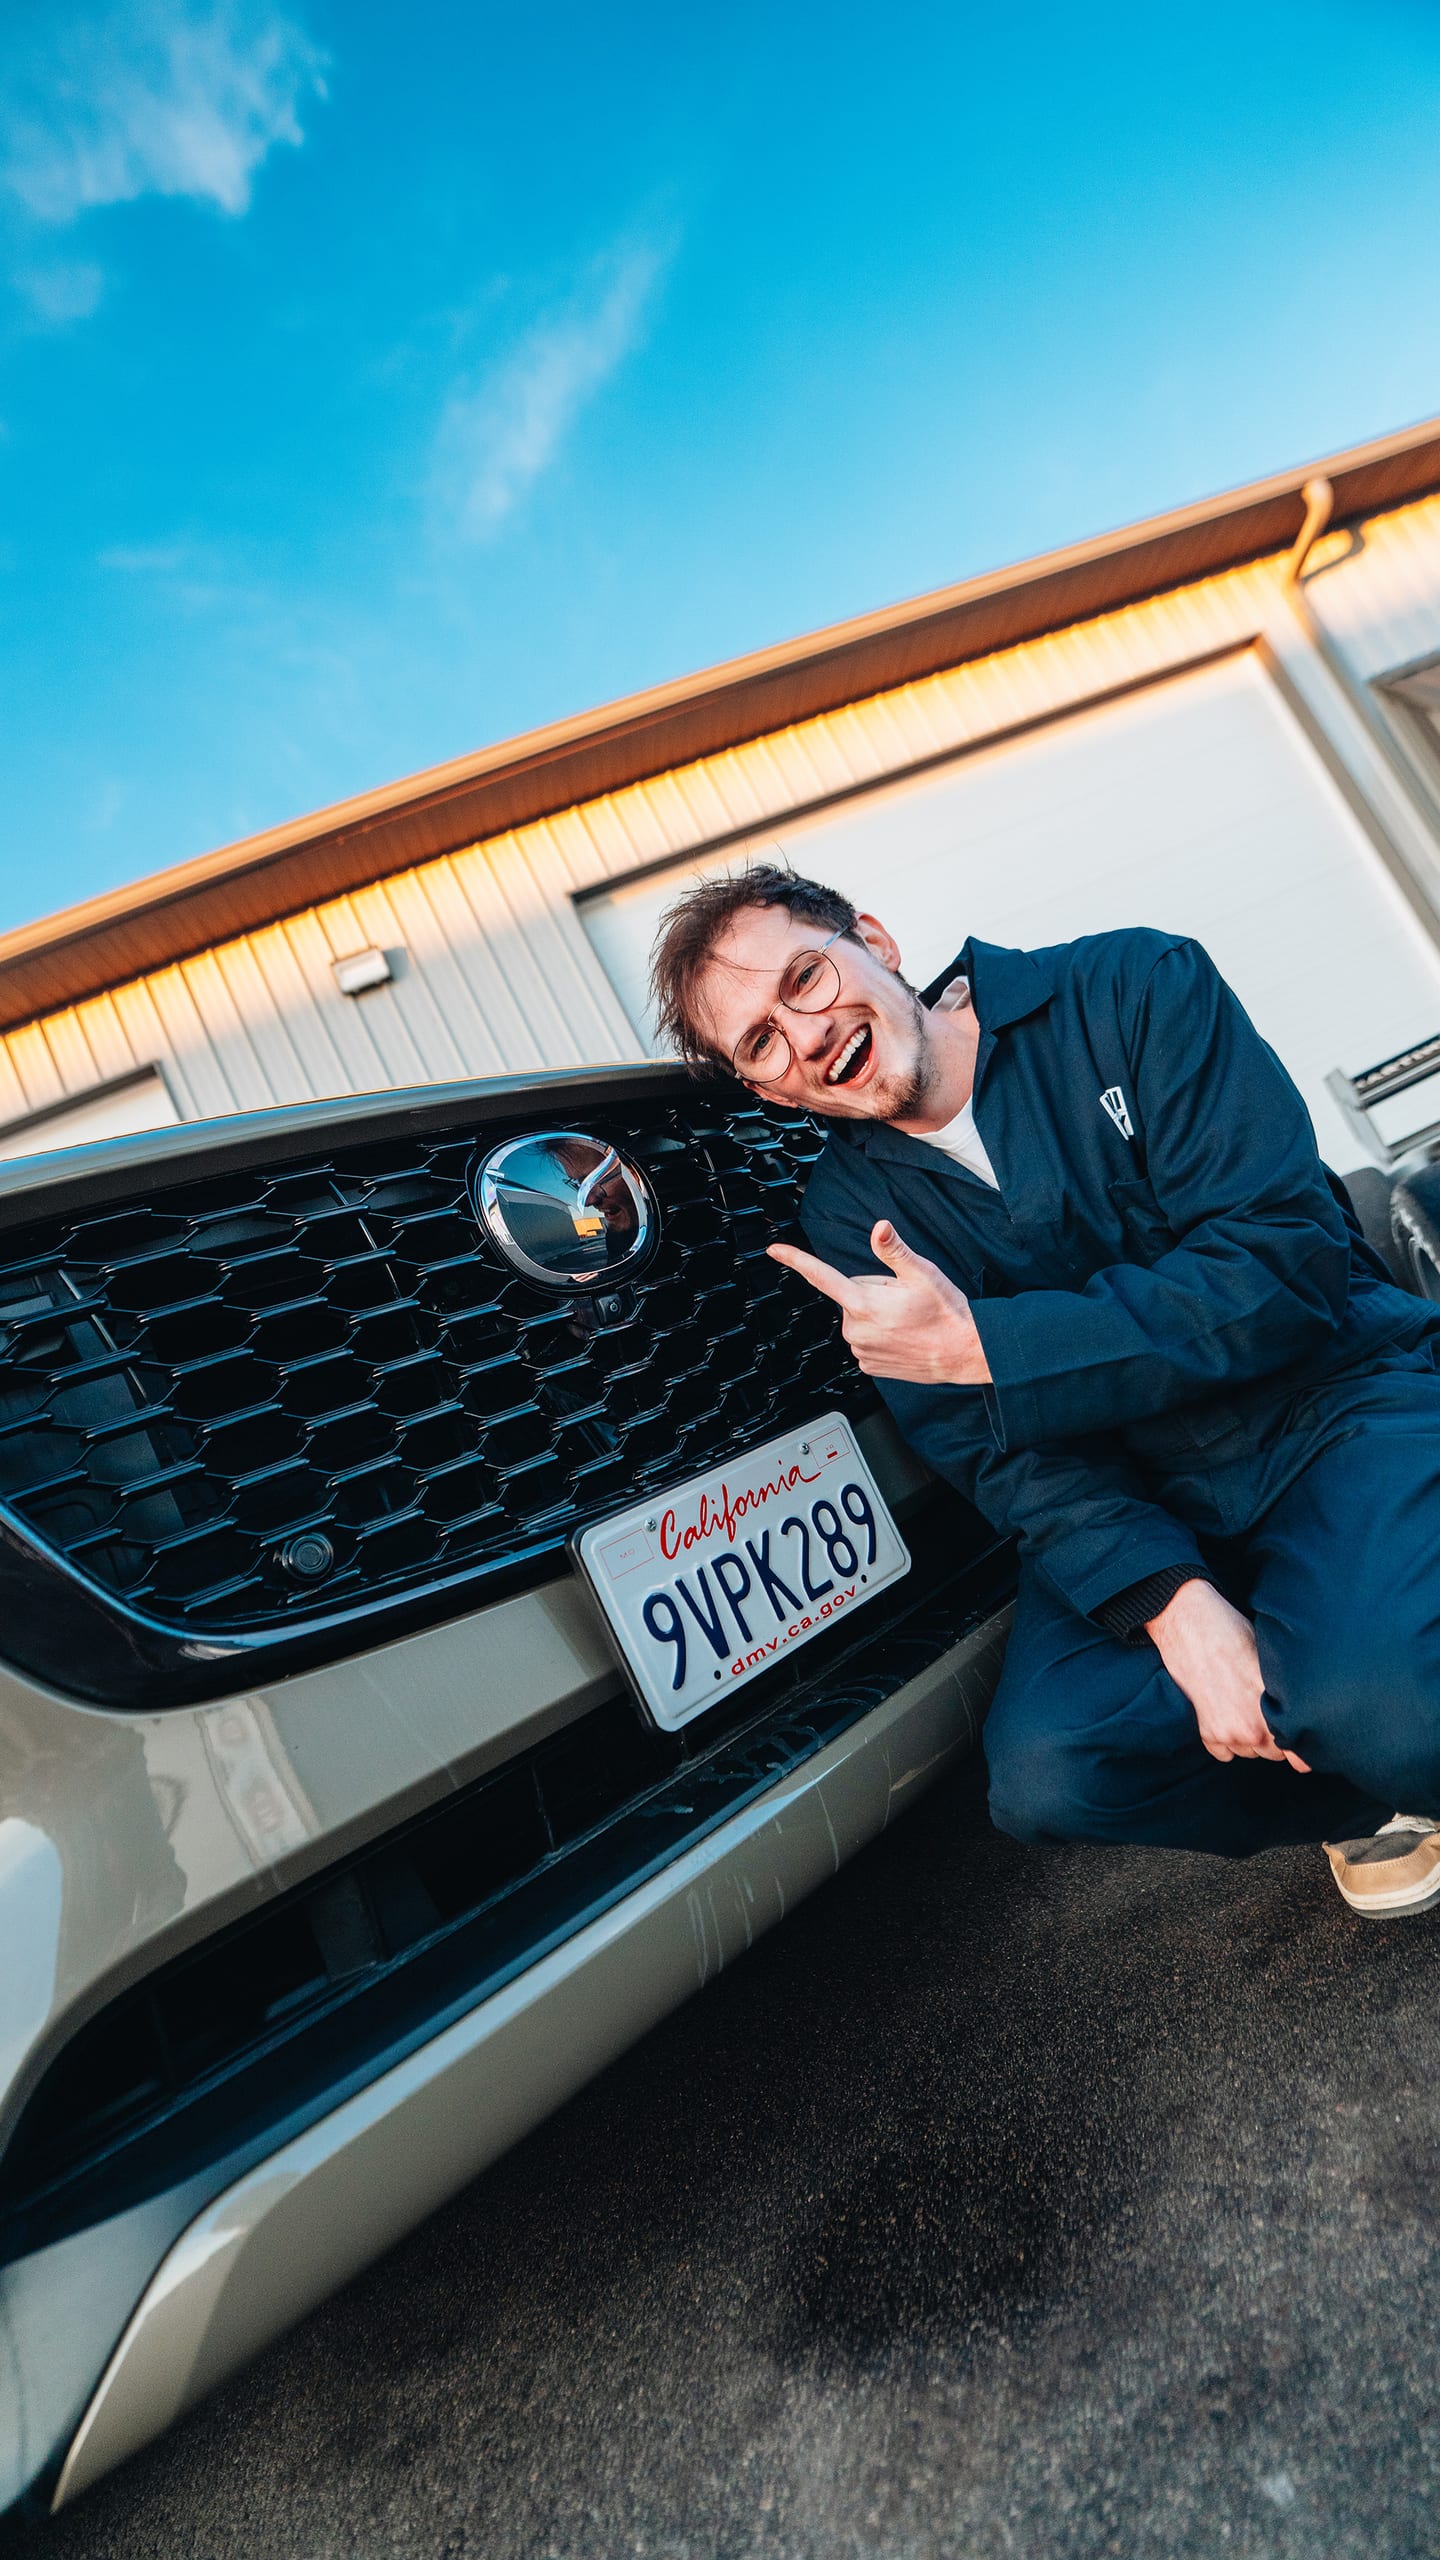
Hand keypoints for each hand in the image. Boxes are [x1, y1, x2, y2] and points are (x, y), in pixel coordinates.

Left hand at [766, 1221, 991, 1383]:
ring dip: (877, 1315)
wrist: (964, 1352)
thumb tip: (879, 1227)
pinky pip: (865, 1339)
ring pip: (859, 1319)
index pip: (821, 1276)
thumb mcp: (923, 1274)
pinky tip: (903, 1336)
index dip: (796, 1260)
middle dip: (872, 1293)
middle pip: (851, 1296)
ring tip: (907, 1320)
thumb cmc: (947, 1313)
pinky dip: (880, 1335)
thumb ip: (894, 1251)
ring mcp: (861, 1350)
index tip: (775, 1250)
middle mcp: (856, 1329)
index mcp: (865, 1303)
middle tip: (903, 1300)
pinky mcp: (868, 1365)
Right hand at [1146, 1580, 1309, 1771]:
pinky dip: (1225, 1740)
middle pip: (1273, 1753)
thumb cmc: (1234, 1634)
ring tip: (1243, 1708)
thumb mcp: (1270, 1660)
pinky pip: (1224, 1753)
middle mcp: (1251, 1729)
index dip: (1299, 1745)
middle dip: (1273, 1737)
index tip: (1299, 1741)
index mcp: (1274, 1709)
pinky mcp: (1206, 1732)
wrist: (1189, 1624)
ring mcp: (1226, 1733)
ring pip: (1248, 1752)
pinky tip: (1225, 1714)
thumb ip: (1286, 1693)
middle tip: (1264, 1710)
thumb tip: (1305, 1711)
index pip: (1295, 1749)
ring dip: (1248, 1739)